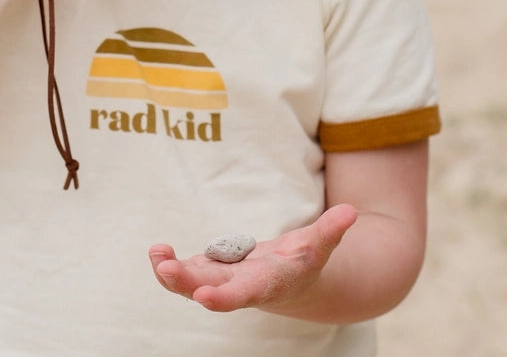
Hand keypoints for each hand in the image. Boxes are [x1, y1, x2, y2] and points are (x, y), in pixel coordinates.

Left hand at [148, 204, 357, 313]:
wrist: (289, 282)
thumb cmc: (305, 261)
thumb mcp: (319, 246)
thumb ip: (331, 230)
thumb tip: (350, 211)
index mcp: (267, 284)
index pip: (244, 294)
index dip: (224, 296)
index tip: (204, 296)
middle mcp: (240, 287)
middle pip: (211, 290)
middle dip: (187, 284)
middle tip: (165, 270)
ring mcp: (221, 281)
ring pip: (191, 283)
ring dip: (170, 273)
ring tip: (156, 254)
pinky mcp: (209, 271)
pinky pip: (185, 271)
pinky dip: (169, 264)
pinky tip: (157, 251)